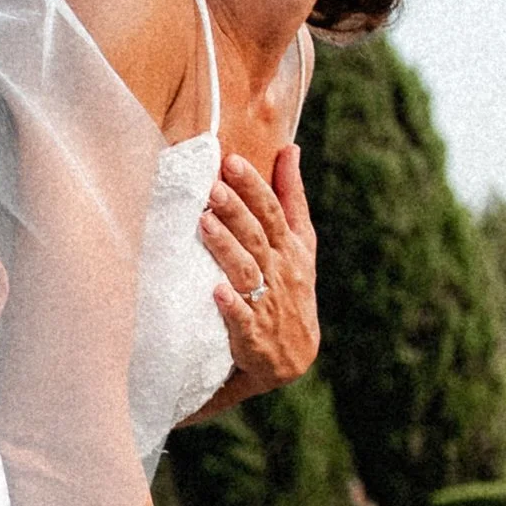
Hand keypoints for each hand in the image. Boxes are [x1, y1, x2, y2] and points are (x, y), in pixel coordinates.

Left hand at [201, 138, 319, 401]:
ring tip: (204, 222)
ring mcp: (267, 303)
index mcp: (291, 248)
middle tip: (212, 186)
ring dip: (226, 247)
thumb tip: (289, 149)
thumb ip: (293, 197)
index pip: (274, 211)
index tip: (232, 160)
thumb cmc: (292, 289)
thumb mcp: (301, 243)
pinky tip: (216, 291)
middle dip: (236, 210)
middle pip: (258, 236)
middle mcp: (280, 271)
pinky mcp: (252, 334)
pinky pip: (242, 319)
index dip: (254, 186)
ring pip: (246, 270)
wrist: (294, 357)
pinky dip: (231, 305)